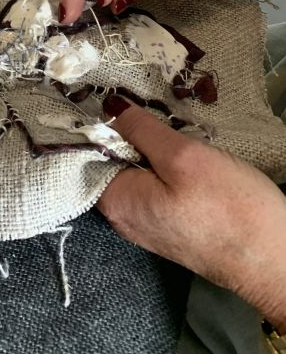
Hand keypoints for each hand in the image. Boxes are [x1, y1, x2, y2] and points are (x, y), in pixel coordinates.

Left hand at [97, 100, 285, 332]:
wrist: (274, 260)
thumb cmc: (227, 207)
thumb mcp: (182, 156)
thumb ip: (140, 130)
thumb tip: (109, 106)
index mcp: (114, 201)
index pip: (86, 152)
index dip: (94, 121)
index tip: (105, 92)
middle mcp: (123, 215)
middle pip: (111, 159)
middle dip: (126, 131)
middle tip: (143, 103)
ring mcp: (147, 221)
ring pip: (137, 169)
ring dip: (149, 146)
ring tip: (166, 122)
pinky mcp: (171, 222)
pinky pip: (155, 183)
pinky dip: (163, 163)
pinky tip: (180, 149)